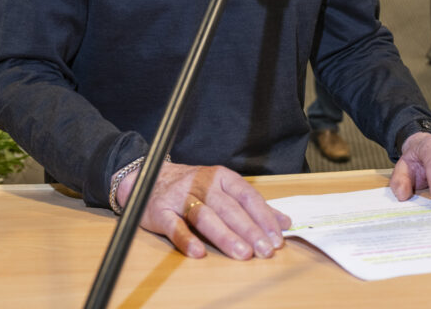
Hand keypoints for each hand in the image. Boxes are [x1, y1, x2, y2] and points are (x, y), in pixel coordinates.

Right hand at [115, 162, 289, 259]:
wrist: (147, 176)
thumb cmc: (192, 187)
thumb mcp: (223, 189)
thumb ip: (253, 206)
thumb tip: (284, 222)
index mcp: (220, 177)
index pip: (246, 196)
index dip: (263, 217)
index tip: (276, 238)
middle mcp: (201, 184)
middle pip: (228, 208)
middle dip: (249, 230)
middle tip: (264, 250)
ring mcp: (180, 197)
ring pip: (205, 216)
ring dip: (225, 235)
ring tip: (242, 254)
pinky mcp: (160, 211)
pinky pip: (174, 226)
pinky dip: (186, 239)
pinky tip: (199, 252)